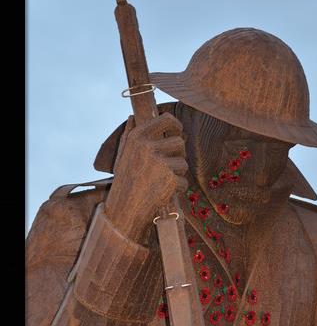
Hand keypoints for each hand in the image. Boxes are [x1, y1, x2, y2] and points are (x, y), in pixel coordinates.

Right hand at [105, 112, 187, 243]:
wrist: (125, 208)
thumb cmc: (125, 181)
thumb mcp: (123, 154)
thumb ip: (129, 134)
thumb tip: (132, 117)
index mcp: (138, 137)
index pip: (166, 120)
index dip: (176, 125)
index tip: (177, 131)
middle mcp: (148, 147)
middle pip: (180, 142)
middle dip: (178, 154)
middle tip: (168, 166)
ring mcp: (160, 162)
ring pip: (184, 162)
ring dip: (177, 173)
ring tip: (161, 181)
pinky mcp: (171, 178)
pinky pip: (184, 180)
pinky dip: (177, 188)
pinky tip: (163, 192)